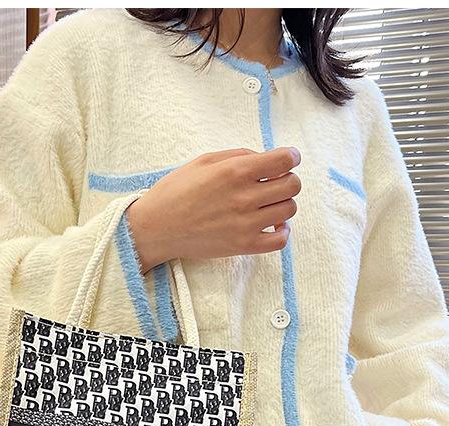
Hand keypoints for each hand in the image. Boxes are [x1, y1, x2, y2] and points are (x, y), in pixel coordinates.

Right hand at [126, 147, 301, 273]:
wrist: (156, 228)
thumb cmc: (175, 193)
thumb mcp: (203, 161)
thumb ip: (238, 156)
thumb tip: (264, 159)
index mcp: (235, 172)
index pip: (285, 161)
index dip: (291, 157)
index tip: (287, 160)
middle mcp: (244, 197)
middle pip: (292, 185)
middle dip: (287, 180)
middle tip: (274, 183)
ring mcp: (245, 224)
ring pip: (289, 210)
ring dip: (283, 204)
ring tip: (268, 205)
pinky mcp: (243, 246)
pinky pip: (280, 240)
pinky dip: (281, 232)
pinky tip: (271, 226)